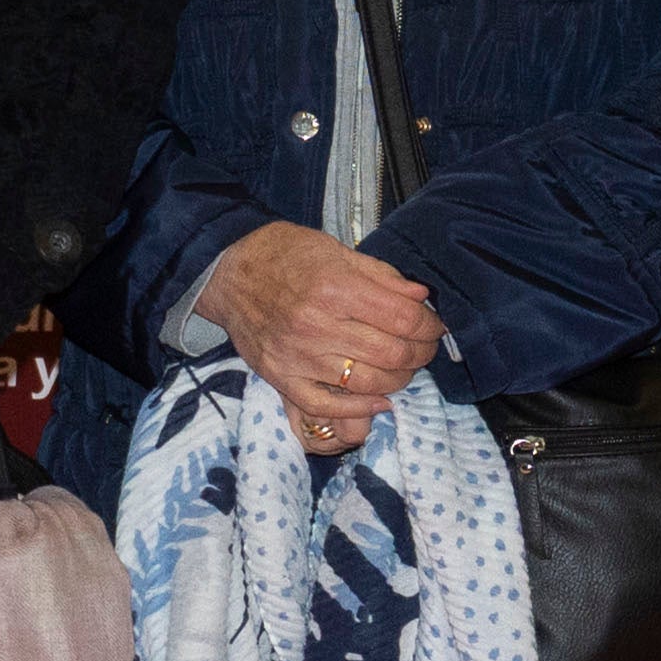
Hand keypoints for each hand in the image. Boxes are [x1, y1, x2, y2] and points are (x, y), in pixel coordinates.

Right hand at [198, 219, 439, 459]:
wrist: (226, 272)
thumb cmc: (284, 255)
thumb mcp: (337, 251)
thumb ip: (382, 276)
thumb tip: (421, 297)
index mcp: (335, 288)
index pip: (405, 319)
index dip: (430, 326)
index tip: (433, 326)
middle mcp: (316, 325)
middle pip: (393, 354)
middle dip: (420, 354)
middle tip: (422, 348)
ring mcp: (297, 355)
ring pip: (368, 383)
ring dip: (397, 380)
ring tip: (400, 368)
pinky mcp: (280, 376)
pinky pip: (325, 406)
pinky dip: (359, 409)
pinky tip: (378, 400)